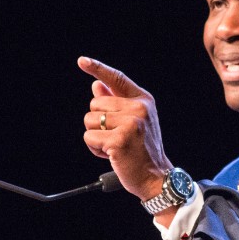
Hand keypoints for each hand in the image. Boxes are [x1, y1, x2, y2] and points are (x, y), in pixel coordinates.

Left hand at [78, 56, 171, 200]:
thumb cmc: (143, 151)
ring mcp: (130, 124)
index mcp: (143, 100)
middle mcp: (139, 108)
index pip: (117, 79)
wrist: (156, 177)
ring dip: (96, 136)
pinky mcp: (119, 140)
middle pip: (95, 104)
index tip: (82, 61)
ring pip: (89, 121)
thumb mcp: (134, 122)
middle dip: (98, 122)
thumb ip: (116, 103)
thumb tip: (96, 87)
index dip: (98, 68)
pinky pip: (89, 138)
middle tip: (117, 137)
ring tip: (115, 147)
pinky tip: (112, 155)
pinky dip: (95, 149)